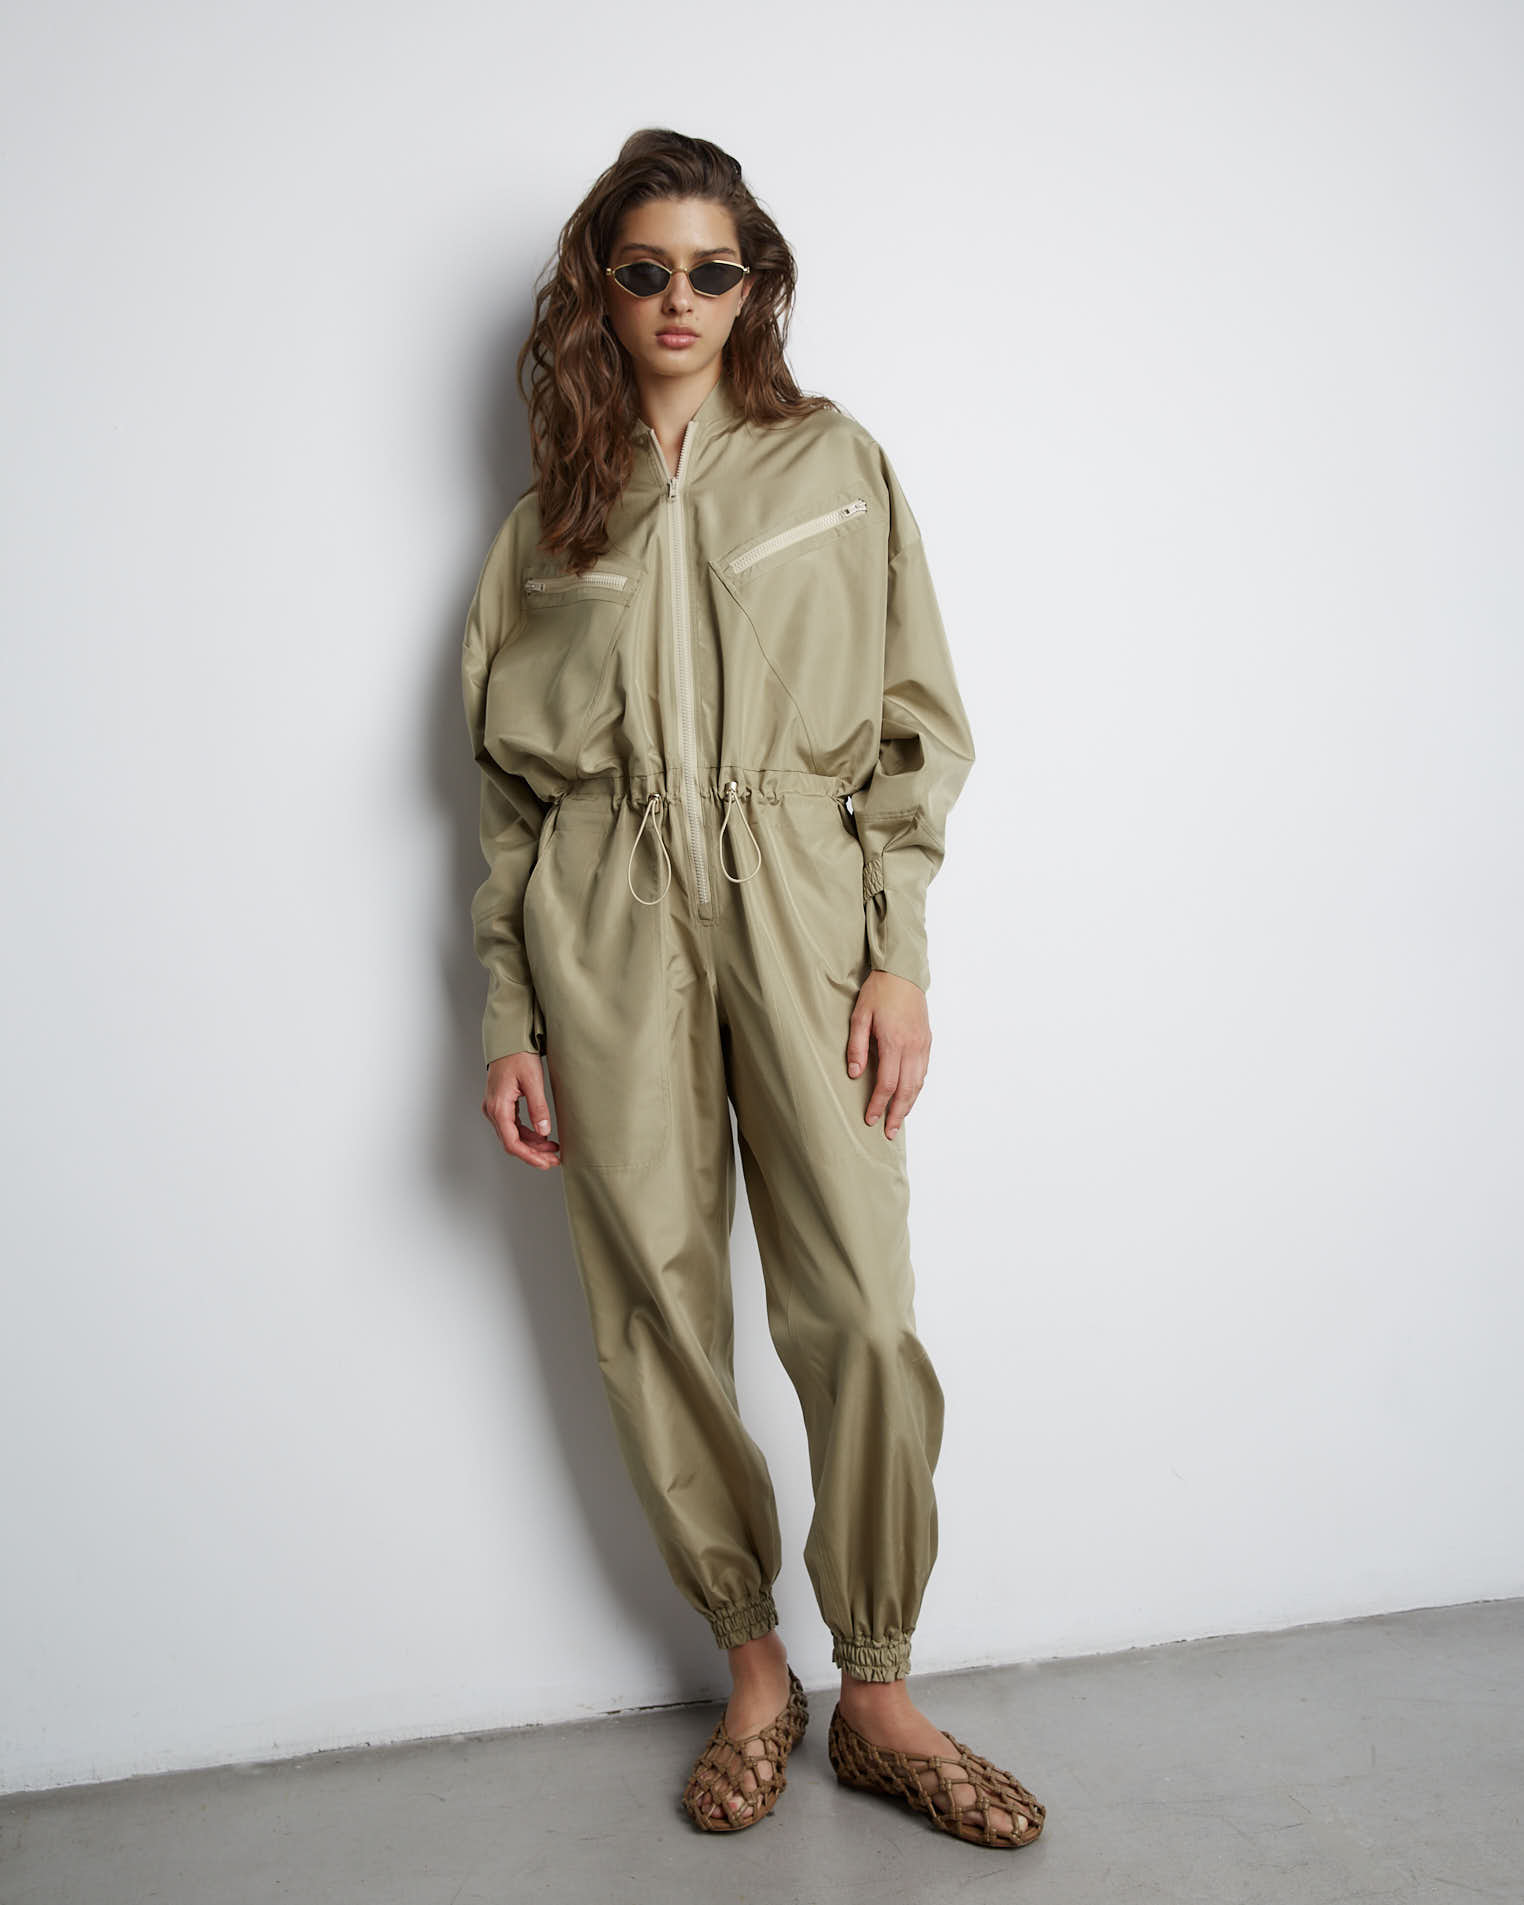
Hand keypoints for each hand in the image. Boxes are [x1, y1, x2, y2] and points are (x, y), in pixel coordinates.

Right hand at [482, 1052, 560, 1168]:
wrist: (508, 1040)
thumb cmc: (518, 1056)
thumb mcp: (533, 1081)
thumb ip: (538, 1108)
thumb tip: (544, 1132)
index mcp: (498, 1107)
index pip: (512, 1143)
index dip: (530, 1156)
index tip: (545, 1163)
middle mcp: (493, 1110)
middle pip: (512, 1142)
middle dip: (534, 1154)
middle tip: (554, 1159)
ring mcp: (494, 1108)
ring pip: (512, 1136)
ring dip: (532, 1145)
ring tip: (553, 1149)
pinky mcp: (500, 1105)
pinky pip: (513, 1126)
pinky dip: (527, 1134)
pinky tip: (542, 1136)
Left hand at [845, 970, 928, 1140]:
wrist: (903, 973)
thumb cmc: (878, 992)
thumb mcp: (859, 1016)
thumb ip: (857, 1046)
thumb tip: (855, 1073)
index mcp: (894, 1042)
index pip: (886, 1084)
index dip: (878, 1104)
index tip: (870, 1119)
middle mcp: (912, 1047)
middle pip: (906, 1090)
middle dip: (897, 1114)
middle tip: (889, 1133)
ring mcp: (923, 1045)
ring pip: (918, 1083)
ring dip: (909, 1104)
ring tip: (899, 1120)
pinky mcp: (927, 1041)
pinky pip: (923, 1071)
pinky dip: (917, 1088)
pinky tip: (909, 1096)